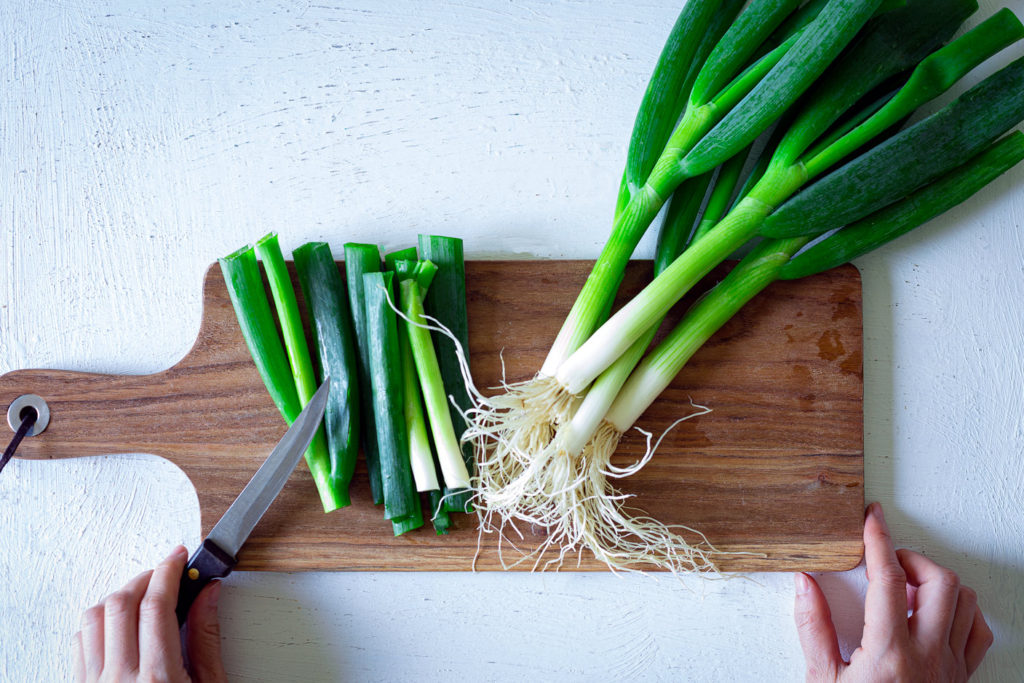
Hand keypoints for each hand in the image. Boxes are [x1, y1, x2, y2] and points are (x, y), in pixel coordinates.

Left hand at [72, 545, 226, 681]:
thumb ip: (206, 638)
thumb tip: (207, 592)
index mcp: (158, 678)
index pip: (156, 606)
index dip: (169, 572)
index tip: (179, 558)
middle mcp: (121, 679)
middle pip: (121, 604)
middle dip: (146, 578)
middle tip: (167, 574)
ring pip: (94, 617)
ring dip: (120, 597)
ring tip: (144, 596)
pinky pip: (80, 640)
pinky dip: (100, 621)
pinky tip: (122, 622)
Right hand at [794, 503, 993, 680]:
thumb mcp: (822, 680)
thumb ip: (813, 628)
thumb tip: (804, 584)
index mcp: (889, 653)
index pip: (889, 579)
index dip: (879, 540)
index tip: (872, 519)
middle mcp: (928, 657)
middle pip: (939, 582)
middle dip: (911, 559)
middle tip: (886, 559)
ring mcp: (951, 669)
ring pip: (965, 602)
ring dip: (938, 582)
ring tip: (908, 586)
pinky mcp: (962, 680)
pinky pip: (978, 633)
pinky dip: (962, 612)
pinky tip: (935, 614)